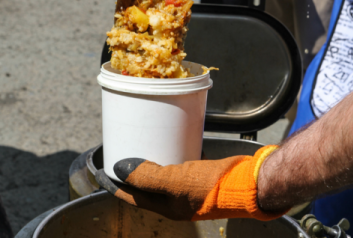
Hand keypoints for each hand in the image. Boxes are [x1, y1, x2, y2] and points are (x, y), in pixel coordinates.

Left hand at [96, 145, 286, 220]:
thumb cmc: (212, 186)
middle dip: (130, 174)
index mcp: (167, 207)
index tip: (101, 173)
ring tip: (138, 147)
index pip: (132, 196)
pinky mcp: (200, 176)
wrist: (250, 183)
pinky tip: (166, 144)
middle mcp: (175, 201)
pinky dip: (167, 157)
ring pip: (160, 177)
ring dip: (148, 165)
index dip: (115, 185)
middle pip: (145, 188)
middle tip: (119, 155)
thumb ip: (146, 177)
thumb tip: (118, 169)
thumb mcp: (175, 181)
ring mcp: (188, 189)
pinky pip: (176, 166)